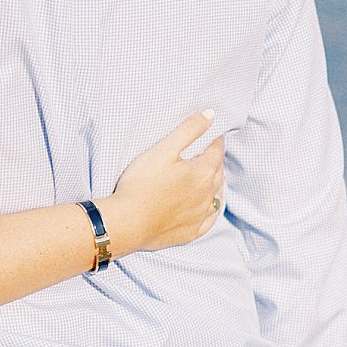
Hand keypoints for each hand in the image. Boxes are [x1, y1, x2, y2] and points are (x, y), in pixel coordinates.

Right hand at [103, 110, 224, 254]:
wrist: (127, 223)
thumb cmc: (141, 183)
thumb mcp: (163, 150)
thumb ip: (189, 130)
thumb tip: (211, 114)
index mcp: (202, 172)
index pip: (216, 151)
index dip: (215, 140)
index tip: (213, 134)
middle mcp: (207, 195)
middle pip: (218, 173)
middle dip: (216, 160)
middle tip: (209, 151)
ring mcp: (200, 216)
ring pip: (217, 196)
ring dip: (216, 183)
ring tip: (211, 175)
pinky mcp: (191, 232)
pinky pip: (210, 219)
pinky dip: (213, 209)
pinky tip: (210, 206)